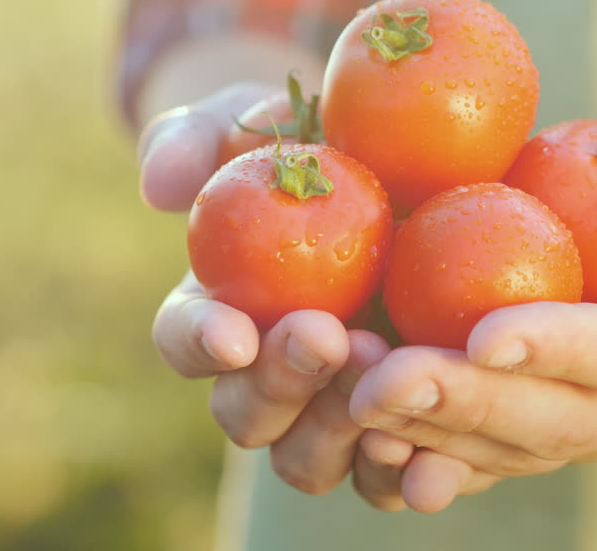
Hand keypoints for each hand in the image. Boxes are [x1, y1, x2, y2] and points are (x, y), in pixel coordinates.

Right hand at [143, 84, 390, 495]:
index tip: (235, 331)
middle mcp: (264, 376)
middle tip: (328, 336)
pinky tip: (434, 447)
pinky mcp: (394, 426)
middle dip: (281, 383)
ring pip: (307, 458)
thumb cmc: (306, 142)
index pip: (184, 338)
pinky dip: (401, 472)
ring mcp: (328, 409)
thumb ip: (198, 138)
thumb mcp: (252, 122)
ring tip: (387, 374)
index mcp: (217, 312)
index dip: (200, 342)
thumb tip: (162, 187)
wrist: (397, 166)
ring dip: (338, 429)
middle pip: (246, 413)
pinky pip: (386, 474)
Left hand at [345, 107, 596, 511]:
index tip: (485, 332)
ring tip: (354, 402)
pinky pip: (477, 451)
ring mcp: (587, 421)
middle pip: (556, 420)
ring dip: (426, 433)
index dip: (563, 350)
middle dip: (469, 405)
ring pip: (506, 448)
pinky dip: (419, 451)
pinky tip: (358, 435)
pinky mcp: (533, 420)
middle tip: (385, 381)